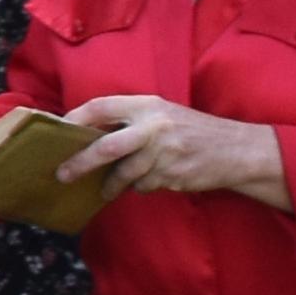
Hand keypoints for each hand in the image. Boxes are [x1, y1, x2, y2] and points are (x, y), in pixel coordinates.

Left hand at [62, 92, 286, 207]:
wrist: (237, 150)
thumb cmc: (192, 130)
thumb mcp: (163, 113)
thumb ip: (130, 120)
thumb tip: (87, 135)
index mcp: (148, 106)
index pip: (101, 107)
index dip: (75, 118)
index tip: (58, 130)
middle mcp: (154, 127)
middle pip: (105, 148)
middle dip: (80, 163)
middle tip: (63, 174)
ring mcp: (164, 154)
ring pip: (125, 175)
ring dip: (114, 184)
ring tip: (107, 189)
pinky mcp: (173, 176)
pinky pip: (144, 186)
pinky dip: (141, 187)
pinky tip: (154, 179)